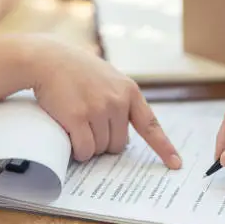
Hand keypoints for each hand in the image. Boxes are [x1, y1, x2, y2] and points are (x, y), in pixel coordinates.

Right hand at [31, 38, 181, 168]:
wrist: (48, 60)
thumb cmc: (78, 71)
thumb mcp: (109, 79)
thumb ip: (121, 101)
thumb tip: (125, 136)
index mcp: (129, 91)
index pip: (151, 125)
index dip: (164, 147)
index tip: (176, 164)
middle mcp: (117, 101)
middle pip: (119, 145)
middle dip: (105, 143)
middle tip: (90, 127)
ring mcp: (98, 109)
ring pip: (101, 149)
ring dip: (89, 146)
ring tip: (78, 125)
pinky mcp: (78, 117)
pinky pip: (84, 150)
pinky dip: (78, 152)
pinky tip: (72, 140)